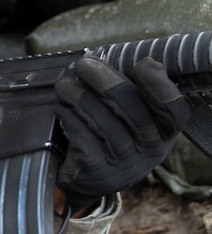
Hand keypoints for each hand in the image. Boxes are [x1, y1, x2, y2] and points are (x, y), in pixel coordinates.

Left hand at [56, 56, 187, 210]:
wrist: (85, 177)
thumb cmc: (107, 134)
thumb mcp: (126, 115)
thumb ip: (125, 90)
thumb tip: (106, 56)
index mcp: (164, 131)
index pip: (173, 111)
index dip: (161, 88)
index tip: (144, 64)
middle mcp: (151, 150)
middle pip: (135, 113)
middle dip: (107, 83)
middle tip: (84, 64)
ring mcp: (126, 166)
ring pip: (105, 126)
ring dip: (81, 99)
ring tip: (64, 83)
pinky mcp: (99, 175)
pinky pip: (86, 143)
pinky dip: (71, 121)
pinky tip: (61, 108)